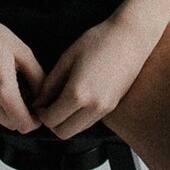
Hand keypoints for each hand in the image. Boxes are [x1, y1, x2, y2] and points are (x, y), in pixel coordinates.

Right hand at [0, 4, 45, 133]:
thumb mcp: (23, 52)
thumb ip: (38, 77)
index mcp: (2, 87)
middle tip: (26, 95)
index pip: (23, 124)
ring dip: (6, 112)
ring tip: (9, 88)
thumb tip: (44, 97)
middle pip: (10, 124)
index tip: (39, 111)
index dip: (35, 121)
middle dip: (21, 115)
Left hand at [32, 13, 158, 138]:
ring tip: (62, 101)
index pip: (51, 120)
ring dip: (66, 122)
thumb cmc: (99, 40)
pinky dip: (79, 118)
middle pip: (63, 132)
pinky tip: (78, 98)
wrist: (130, 37)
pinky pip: (90, 122)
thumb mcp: (67, 57)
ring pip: (77, 130)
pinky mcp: (113, 106)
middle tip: (48, 105)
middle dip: (52, 122)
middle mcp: (92, 107)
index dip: (40, 114)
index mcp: (77, 93)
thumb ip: (50, 83)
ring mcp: (104, 109)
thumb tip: (38, 101)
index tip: (39, 103)